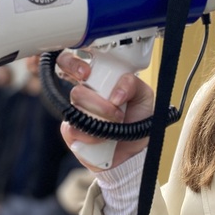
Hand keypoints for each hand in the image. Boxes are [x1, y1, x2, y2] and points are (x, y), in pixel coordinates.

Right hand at [56, 50, 153, 171]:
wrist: (136, 150)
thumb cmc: (137, 119)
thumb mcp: (144, 96)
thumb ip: (132, 84)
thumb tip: (116, 93)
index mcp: (96, 81)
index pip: (70, 63)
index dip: (71, 64)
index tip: (85, 73)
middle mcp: (83, 97)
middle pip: (76, 90)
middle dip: (97, 101)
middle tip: (115, 107)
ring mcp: (75, 115)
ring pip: (76, 110)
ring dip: (101, 118)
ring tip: (117, 123)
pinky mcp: (71, 135)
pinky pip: (73, 130)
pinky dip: (93, 136)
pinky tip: (103, 138)